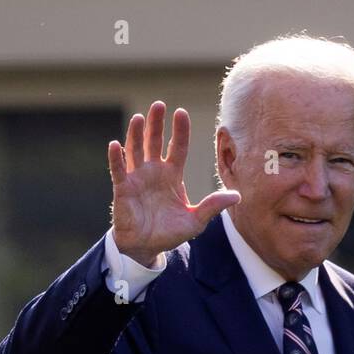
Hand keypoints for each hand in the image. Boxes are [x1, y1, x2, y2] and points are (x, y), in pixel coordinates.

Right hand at [107, 101, 240, 266]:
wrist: (147, 248)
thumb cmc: (170, 233)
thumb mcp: (195, 220)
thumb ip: (213, 206)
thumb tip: (237, 196)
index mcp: (172, 175)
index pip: (177, 147)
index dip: (179, 131)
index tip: (181, 113)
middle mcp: (154, 172)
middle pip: (155, 142)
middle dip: (157, 123)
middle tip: (159, 104)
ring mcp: (137, 179)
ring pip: (136, 151)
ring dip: (136, 134)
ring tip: (139, 118)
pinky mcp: (123, 189)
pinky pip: (118, 171)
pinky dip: (116, 158)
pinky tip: (115, 144)